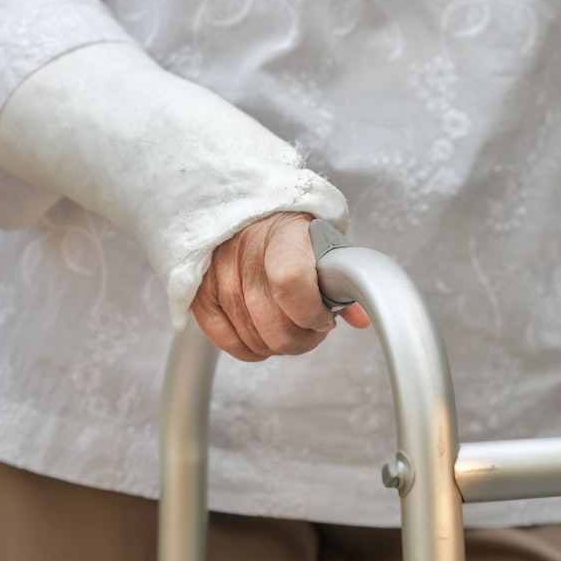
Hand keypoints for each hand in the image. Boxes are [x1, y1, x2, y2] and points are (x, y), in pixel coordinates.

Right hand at [191, 212, 370, 361]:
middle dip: (302, 338)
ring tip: (289, 329)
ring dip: (278, 344)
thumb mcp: (320, 241)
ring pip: (254, 338)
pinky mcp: (200, 293)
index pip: (291, 282)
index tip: (325, 317)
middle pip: (274, 323)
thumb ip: (341, 279)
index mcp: (281, 232)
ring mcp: (217, 274)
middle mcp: (244, 251)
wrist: (245, 210)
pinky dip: (250, 349)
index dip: (311, 312)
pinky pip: (227, 341)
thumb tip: (361, 317)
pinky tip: (263, 338)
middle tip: (311, 330)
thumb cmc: (287, 228)